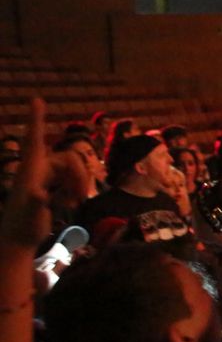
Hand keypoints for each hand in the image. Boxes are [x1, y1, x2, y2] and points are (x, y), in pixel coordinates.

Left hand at [1, 99, 87, 246]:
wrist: (18, 241)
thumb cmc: (23, 227)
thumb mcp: (31, 215)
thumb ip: (36, 203)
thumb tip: (40, 194)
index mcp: (31, 170)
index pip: (34, 139)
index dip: (36, 120)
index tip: (36, 100)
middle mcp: (38, 170)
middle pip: (68, 159)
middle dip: (79, 175)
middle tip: (82, 198)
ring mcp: (44, 178)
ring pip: (72, 170)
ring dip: (78, 185)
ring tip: (75, 204)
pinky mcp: (50, 187)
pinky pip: (71, 181)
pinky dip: (75, 191)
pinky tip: (71, 205)